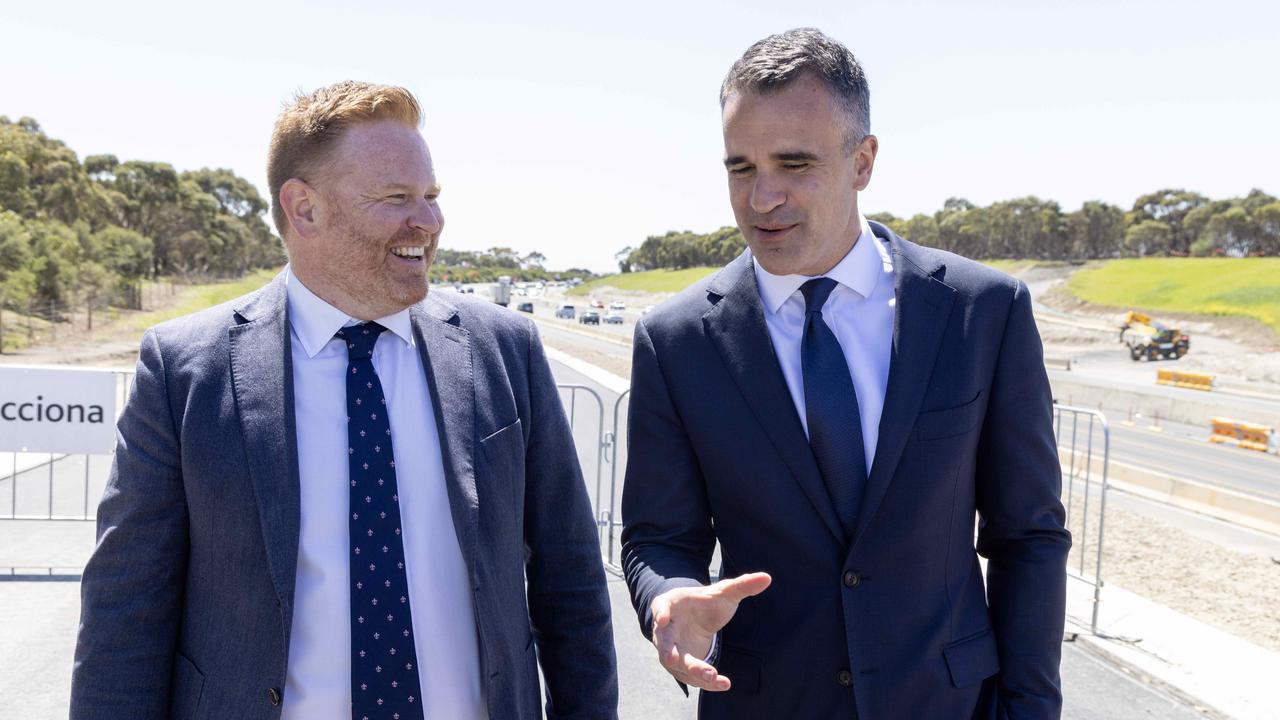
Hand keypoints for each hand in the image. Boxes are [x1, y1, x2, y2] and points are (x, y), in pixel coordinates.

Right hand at [650, 572, 771, 691]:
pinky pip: (691, 676)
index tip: (662, 619)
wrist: (694, 619)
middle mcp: (665, 630)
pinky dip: (706, 682)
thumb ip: (742, 585)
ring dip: (693, 672)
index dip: (660, 612)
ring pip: (678, 665)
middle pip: (665, 643)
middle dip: (671, 653)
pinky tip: (724, 683)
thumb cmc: (704, 603)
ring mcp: (671, 650)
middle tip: (675, 659)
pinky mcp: (682, 667)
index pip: (660, 606)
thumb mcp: (722, 592)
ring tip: (713, 677)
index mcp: (670, 605)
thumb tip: (767, 578)